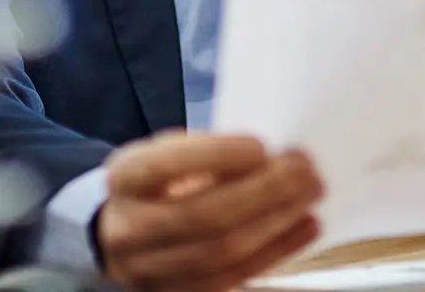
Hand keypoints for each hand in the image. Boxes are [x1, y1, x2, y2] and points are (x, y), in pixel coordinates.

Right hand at [95, 131, 323, 291]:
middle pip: (203, 216)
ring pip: (221, 254)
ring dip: (275, 225)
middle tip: (304, 171)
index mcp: (125, 179)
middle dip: (263, 193)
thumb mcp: (165, 154)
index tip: (261, 146)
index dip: (216, 155)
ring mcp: (150, 270)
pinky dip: (274, 254)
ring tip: (309, 198)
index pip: (166, 165)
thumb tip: (269, 158)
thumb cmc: (156, 183)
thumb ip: (205, 154)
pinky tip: (303, 229)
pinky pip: (232, 280)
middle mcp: (129, 228)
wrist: (116, 231)